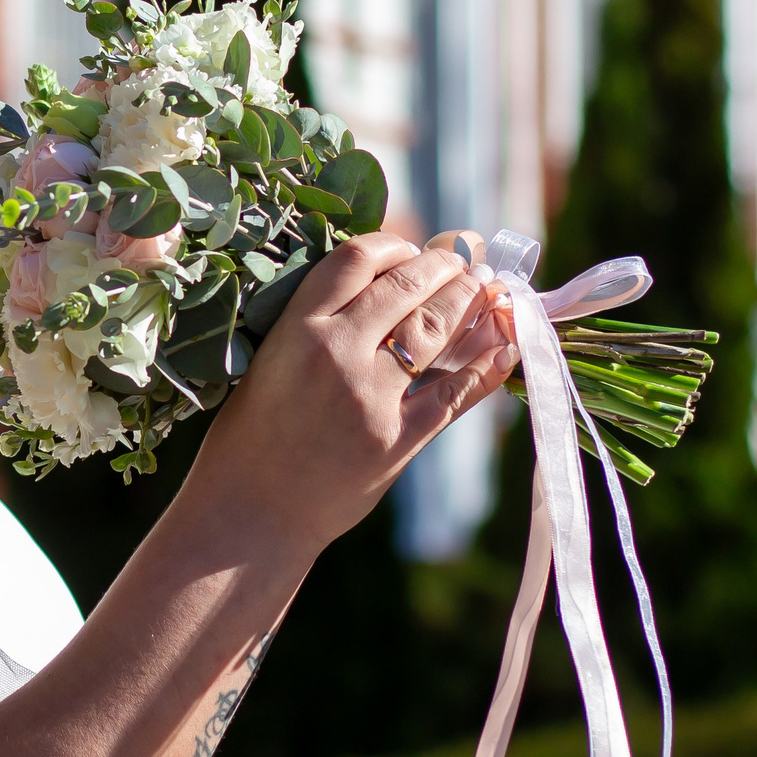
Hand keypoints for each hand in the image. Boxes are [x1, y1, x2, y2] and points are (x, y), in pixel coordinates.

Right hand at [179, 234, 517, 563]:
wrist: (250, 512)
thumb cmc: (249, 436)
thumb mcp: (270, 363)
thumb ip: (317, 327)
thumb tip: (379, 289)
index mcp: (296, 329)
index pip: (356, 258)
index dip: (393, 244)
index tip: (410, 249)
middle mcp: (336, 353)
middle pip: (406, 285)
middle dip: (444, 266)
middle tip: (464, 260)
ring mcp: (371, 396)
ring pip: (435, 328)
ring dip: (468, 301)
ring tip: (484, 289)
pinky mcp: (399, 438)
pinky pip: (456, 391)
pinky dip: (487, 365)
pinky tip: (506, 345)